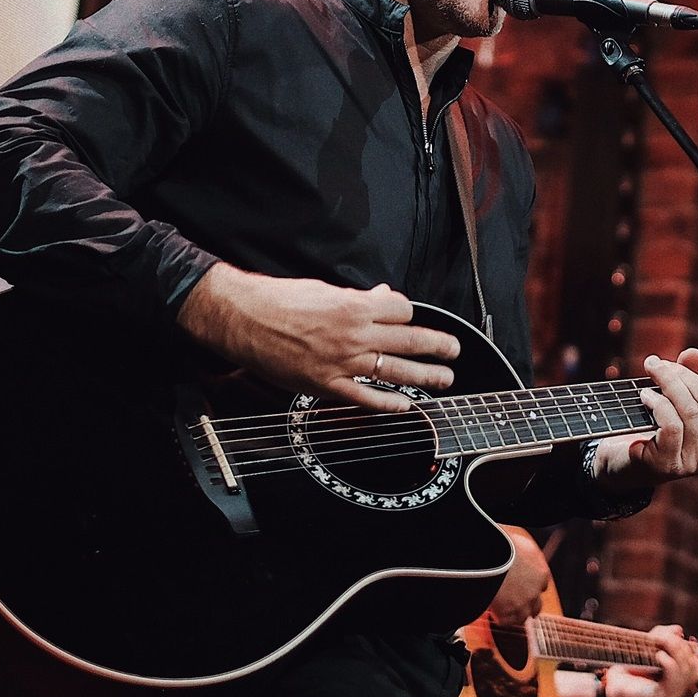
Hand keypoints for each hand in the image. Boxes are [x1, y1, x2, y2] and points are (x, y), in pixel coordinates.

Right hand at [175, 264, 459, 412]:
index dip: (407, 314)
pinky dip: (388, 404)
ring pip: (397, 370)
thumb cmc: (279, 300)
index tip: (407, 320)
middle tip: (454, 350)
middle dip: (438, 346)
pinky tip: (405, 406)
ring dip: (426, 375)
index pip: (402, 311)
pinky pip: (366, 398)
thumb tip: (382, 297)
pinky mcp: (327, 384)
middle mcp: (355, 335)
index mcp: (355, 306)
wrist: (243, 318)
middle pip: (411, 340)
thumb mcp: (324, 290)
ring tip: (445, 379)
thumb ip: (357, 298)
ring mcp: (343, 362)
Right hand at [486, 525, 551, 625]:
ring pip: (523, 617)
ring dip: (513, 614)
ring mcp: (523, 604)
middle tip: (514, 603)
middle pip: (536, 606)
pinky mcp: (509, 614)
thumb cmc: (503, 544)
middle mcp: (536, 590)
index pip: (542, 585)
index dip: (531, 587)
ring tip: (500, 609)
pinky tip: (491, 612)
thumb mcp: (520, 543)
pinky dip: (499, 618)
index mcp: (541, 572)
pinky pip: (505, 621)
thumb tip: (520, 550)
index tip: (522, 587)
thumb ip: (524, 552)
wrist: (491, 556)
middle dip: (527, 606)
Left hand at [591, 349, 697, 490]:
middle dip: (681, 376)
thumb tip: (693, 354)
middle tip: (657, 364)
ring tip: (649, 377)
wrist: (626, 463)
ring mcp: (696, 464)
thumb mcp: (677, 402)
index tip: (681, 368)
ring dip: (667, 385)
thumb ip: (691, 377)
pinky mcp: (671, 465)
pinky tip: (645, 396)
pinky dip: (657, 404)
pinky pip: (672, 425)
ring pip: (690, 411)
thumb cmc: (656, 428)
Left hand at [604, 624, 697, 696]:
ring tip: (660, 641)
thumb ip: (662, 638)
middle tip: (661, 636)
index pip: (697, 664)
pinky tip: (659, 655)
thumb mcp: (645, 650)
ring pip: (688, 671)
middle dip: (679, 646)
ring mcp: (672, 695)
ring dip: (676, 651)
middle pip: (694, 666)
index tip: (681, 635)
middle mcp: (677, 689)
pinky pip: (675, 680)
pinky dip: (670, 664)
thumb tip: (679, 629)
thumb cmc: (626, 670)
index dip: (692, 649)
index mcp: (676, 679)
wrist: (609, 690)